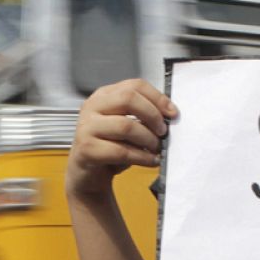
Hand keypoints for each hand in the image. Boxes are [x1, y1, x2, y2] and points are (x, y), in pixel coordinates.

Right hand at [66, 78, 177, 200]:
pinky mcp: (87, 149)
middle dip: (152, 115)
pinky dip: (141, 157)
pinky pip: (121, 151)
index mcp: (104, 96)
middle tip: (163, 131)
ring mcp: (87, 127)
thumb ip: (141, 116)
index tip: (172, 112)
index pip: (134, 85)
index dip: (157, 97)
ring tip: (156, 148)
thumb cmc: (108, 147)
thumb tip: (168, 115)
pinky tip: (150, 160)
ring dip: (148, 139)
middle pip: (128, 99)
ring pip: (126, 126)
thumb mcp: (125, 125)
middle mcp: (93, 107)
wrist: (88, 173)